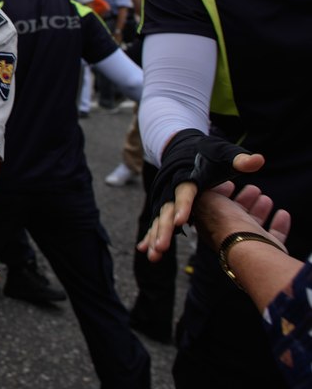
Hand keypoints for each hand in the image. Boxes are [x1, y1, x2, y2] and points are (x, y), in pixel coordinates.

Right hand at [139, 129, 263, 261]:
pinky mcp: (166, 207)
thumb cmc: (207, 153)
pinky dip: (151, 236)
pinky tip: (144, 251)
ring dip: (155, 237)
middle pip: (167, 211)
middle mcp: (174, 189)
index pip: (185, 192)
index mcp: (189, 177)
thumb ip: (240, 159)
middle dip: (164, 230)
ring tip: (153, 255)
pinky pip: (158, 223)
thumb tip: (259, 160)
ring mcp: (168, 199)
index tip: (180, 221)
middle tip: (162, 247)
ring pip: (159, 220)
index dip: (183, 206)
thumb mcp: (224, 154)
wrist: (184, 148)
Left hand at [195, 182, 290, 250]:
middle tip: (253, 188)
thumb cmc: (227, 225)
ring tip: (265, 198)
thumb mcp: (209, 200)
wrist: (250, 249)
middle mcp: (228, 235)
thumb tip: (213, 185)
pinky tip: (282, 213)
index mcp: (211, 226)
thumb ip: (209, 192)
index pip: (214, 208)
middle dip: (244, 200)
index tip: (230, 185)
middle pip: (236, 215)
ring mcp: (249, 243)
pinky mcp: (268, 249)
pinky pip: (274, 235)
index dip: (221, 195)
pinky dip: (279, 224)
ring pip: (254, 224)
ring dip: (260, 210)